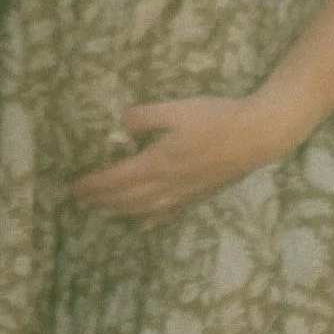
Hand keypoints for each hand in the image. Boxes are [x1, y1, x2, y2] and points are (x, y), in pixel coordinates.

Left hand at [72, 95, 287, 218]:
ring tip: (103, 211)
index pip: (116, 180)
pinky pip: (167, 213)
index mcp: (156, 163)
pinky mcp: (198, 196)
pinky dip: (150, 219)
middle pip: (126, 199)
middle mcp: (166, 185)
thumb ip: (144, 117)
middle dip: (101, 201)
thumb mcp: (176, 109)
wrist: (258, 136)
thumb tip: (122, 126)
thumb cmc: (217, 118)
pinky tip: (144, 224)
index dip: (94, 185)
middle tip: (81, 201)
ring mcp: (183, 194)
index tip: (76, 187)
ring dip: (120, 211)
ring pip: (143, 209)